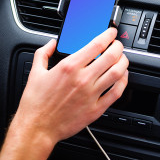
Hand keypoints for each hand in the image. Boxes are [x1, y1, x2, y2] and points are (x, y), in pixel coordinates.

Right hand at [12, 27, 128, 145]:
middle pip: (111, 56)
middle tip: (117, 45)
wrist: (37, 127)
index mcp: (69, 67)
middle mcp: (83, 79)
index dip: (108, 35)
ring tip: (122, 59)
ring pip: (117, 73)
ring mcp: (91, 94)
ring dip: (123, 63)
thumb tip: (51, 43)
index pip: (96, 44)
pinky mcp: (96, 109)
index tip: (111, 33)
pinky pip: (116, 93)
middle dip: (118, 46)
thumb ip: (43, 53)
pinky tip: (122, 78)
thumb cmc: (36, 103)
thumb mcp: (35, 72)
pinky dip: (123, 82)